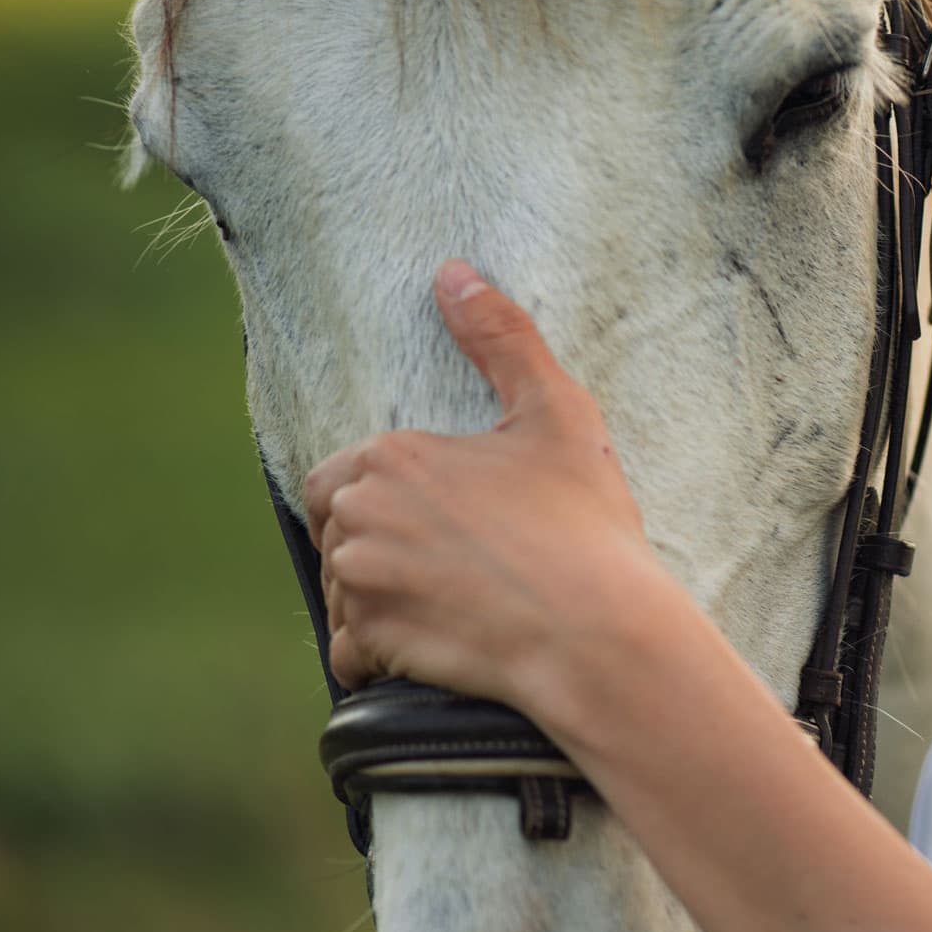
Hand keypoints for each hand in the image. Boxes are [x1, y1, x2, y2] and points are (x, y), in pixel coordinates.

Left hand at [303, 259, 679, 729]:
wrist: (599, 634)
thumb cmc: (583, 525)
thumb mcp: (557, 415)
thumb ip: (503, 339)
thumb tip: (454, 273)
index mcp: (392, 456)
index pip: (333, 477)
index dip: (376, 499)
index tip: (432, 522)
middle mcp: (360, 516)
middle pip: (334, 534)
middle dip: (376, 550)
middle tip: (450, 565)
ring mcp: (361, 584)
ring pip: (342, 594)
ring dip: (378, 603)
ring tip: (453, 605)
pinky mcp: (373, 645)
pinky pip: (348, 656)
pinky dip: (379, 657)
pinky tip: (437, 648)